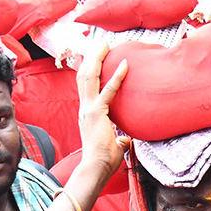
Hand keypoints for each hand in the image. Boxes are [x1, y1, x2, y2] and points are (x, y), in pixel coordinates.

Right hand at [75, 42, 130, 180]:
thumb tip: (126, 140)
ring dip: (97, 58)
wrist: (96, 167)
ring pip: (89, 76)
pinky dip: (117, 76)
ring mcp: (88, 108)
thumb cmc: (104, 159)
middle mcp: (84, 107)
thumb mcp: (114, 145)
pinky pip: (108, 90)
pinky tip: (125, 64)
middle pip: (84, 75)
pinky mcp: (97, 112)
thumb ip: (119, 139)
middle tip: (101, 43)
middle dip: (91, 57)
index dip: (89, 69)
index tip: (95, 56)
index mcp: (86, 112)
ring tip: (105, 44)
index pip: (85, 85)